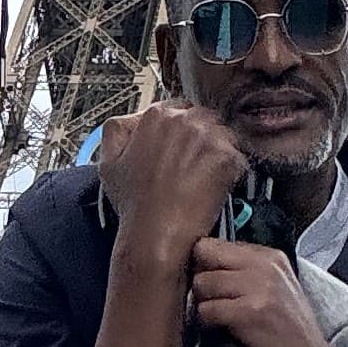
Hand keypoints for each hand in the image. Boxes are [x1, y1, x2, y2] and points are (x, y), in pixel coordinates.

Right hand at [99, 100, 245, 272]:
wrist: (155, 235)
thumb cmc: (135, 206)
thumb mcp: (109, 163)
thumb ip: (117, 132)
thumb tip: (132, 120)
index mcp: (156, 116)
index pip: (180, 111)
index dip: (182, 135)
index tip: (182, 151)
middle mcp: (183, 120)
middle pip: (205, 120)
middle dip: (202, 141)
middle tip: (195, 168)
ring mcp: (208, 137)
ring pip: (224, 136)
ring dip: (218, 154)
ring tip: (204, 180)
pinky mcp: (227, 156)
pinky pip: (238, 158)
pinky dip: (231, 173)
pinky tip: (214, 189)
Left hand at [189, 240, 347, 346]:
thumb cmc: (290, 331)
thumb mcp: (276, 288)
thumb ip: (247, 270)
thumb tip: (203, 265)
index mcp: (271, 256)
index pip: (218, 243)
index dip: (205, 263)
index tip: (209, 281)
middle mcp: (266, 265)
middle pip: (205, 255)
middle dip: (200, 279)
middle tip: (208, 299)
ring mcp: (259, 287)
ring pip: (202, 283)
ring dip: (201, 302)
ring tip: (216, 317)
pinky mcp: (250, 312)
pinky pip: (207, 309)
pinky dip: (205, 322)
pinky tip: (218, 329)